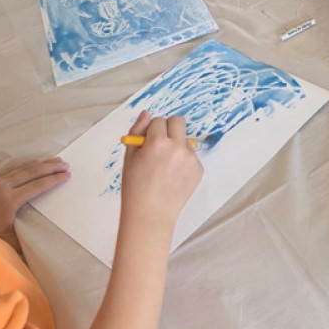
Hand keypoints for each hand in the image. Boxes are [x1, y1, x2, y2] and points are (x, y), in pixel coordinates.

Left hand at [0, 158, 70, 249]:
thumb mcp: (13, 239)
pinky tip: (35, 163)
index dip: (53, 179)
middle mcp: (2, 187)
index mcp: (9, 200)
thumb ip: (30, 230)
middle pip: (32, 172)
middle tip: (65, 164)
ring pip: (22, 168)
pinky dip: (26, 164)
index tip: (67, 175)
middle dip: (51, 167)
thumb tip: (50, 228)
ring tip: (55, 160)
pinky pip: (12, 168)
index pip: (37, 185)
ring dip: (40, 163)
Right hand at [120, 111, 202, 228]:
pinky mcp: (199, 169)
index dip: (151, 130)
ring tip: (164, 167)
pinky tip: (172, 177)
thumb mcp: (129, 157)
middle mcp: (177, 147)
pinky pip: (191, 156)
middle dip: (168, 127)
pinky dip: (183, 161)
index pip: (158, 120)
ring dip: (176, 145)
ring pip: (185, 140)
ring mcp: (191, 159)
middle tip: (160, 144)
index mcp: (158, 142)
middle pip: (178, 121)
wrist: (150, 215)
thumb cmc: (135, 187)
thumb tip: (146, 113)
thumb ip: (137, 131)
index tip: (147, 142)